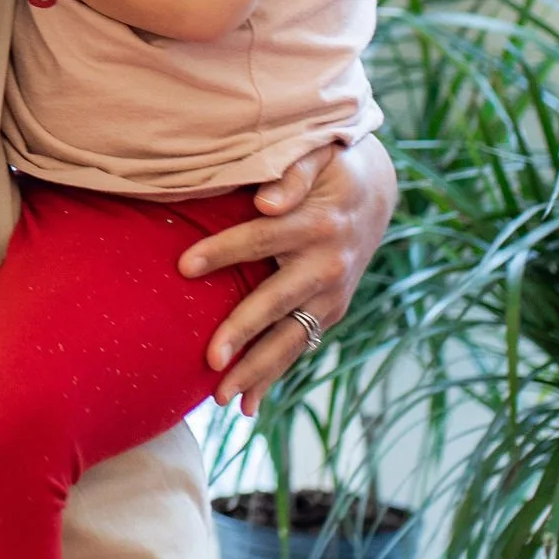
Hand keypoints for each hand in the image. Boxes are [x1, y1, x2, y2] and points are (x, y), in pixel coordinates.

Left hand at [188, 136, 396, 413]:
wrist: (375, 193)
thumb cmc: (329, 166)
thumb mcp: (317, 153)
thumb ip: (292, 172)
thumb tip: (266, 201)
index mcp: (318, 223)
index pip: (262, 238)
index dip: (223, 251)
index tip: (183, 267)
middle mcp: (328, 266)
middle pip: (277, 302)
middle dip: (244, 332)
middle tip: (210, 360)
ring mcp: (332, 297)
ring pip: (291, 339)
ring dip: (258, 370)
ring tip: (222, 398)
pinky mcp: (331, 314)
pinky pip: (298, 348)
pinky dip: (274, 377)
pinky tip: (247, 405)